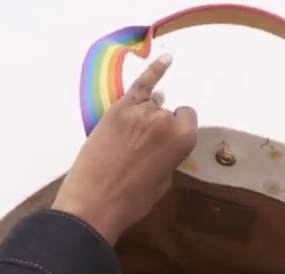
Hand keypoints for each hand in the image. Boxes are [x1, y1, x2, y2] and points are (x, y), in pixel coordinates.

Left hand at [52, 54, 197, 243]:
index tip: (168, 146)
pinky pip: (140, 84)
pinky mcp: (116, 109)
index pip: (188, 120)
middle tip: (147, 150)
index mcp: (182, 139)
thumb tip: (164, 142)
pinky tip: (167, 60)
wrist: (95, 203)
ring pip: (152, 104)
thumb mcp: (163, 182)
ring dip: (148, 116)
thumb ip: (169, 157)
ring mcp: (139, 110)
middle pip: (169, 113)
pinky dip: (154, 72)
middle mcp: (164, 119)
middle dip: (162, 127)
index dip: (179, 133)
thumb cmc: (134, 201)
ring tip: (135, 138)